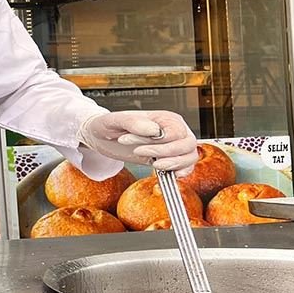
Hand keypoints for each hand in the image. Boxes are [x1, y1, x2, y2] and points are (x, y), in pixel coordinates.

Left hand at [79, 110, 198, 173]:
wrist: (102, 137)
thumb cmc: (109, 125)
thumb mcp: (115, 120)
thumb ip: (134, 122)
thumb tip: (154, 130)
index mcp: (165, 118)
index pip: (175, 132)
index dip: (158, 142)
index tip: (135, 145)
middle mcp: (174, 130)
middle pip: (187, 145)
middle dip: (165, 153)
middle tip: (140, 153)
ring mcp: (173, 145)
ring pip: (190, 157)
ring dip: (174, 164)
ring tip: (153, 164)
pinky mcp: (167, 159)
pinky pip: (186, 167)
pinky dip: (181, 172)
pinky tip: (168, 174)